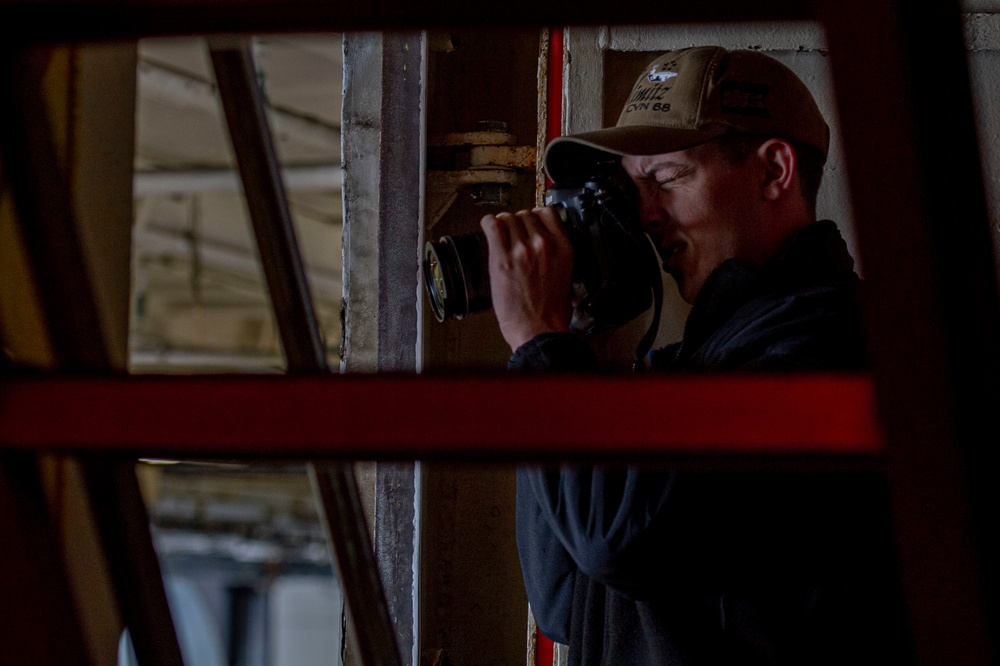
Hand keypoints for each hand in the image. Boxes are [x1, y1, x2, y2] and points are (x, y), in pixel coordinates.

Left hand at [480, 207, 573, 351]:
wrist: (539, 331)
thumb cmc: (552, 312)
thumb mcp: (567, 276)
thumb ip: (556, 254)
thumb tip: (545, 243)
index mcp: (563, 247)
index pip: (547, 212)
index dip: (535, 215)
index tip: (530, 221)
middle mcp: (543, 244)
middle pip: (525, 214)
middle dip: (518, 223)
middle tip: (513, 234)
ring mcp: (522, 251)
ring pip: (508, 219)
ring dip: (503, 224)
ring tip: (500, 233)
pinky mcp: (502, 260)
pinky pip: (491, 227)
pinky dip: (487, 223)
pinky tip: (487, 227)